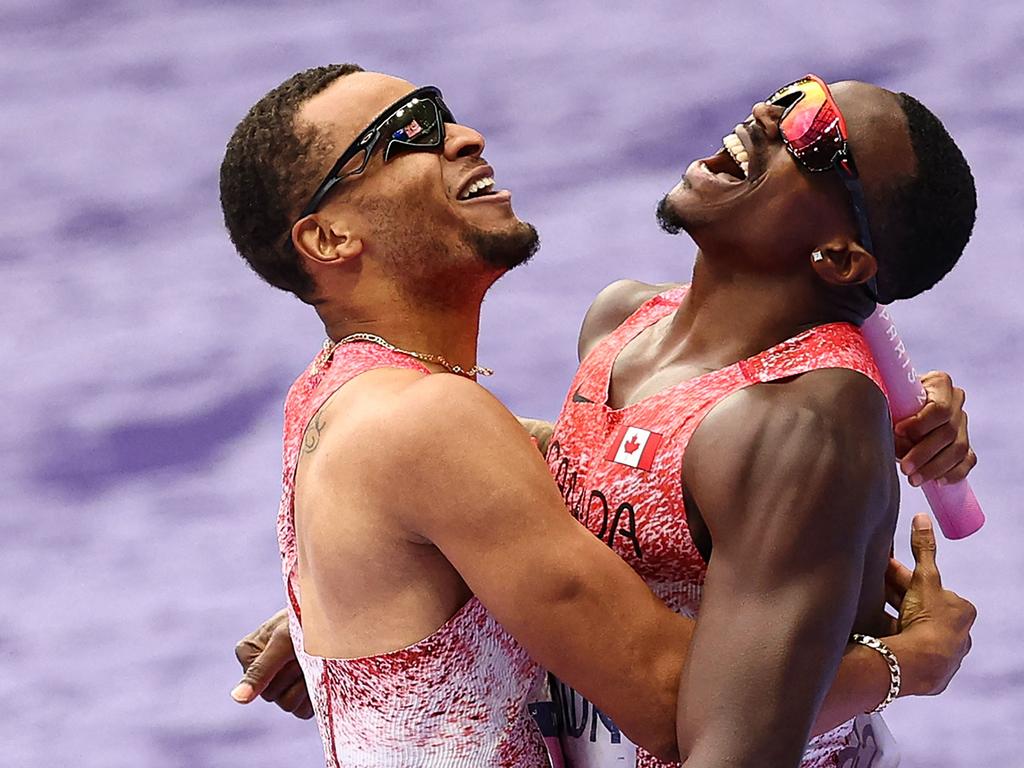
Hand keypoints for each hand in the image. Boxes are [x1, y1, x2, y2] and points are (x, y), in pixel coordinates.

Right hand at [231, 609, 312, 718]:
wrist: (336, 615)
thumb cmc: (307, 620)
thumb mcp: (283, 640)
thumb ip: (260, 670)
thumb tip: (237, 698)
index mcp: (248, 655)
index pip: (257, 683)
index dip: (280, 670)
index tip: (291, 647)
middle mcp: (261, 672)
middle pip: (272, 696)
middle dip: (294, 674)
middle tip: (306, 653)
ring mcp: (282, 684)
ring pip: (288, 705)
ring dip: (307, 683)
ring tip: (315, 661)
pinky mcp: (301, 694)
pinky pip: (303, 711)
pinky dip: (315, 695)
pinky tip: (321, 675)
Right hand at [884, 514, 976, 696]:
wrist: (921, 664)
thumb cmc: (928, 619)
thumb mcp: (924, 578)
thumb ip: (923, 549)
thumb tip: (921, 517)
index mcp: (960, 610)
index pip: (929, 588)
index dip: (903, 577)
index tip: (882, 570)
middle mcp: (957, 633)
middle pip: (920, 608)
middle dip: (897, 596)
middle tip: (871, 584)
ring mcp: (943, 654)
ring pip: (912, 628)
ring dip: (891, 617)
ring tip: (867, 607)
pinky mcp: (928, 672)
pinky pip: (906, 649)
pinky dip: (891, 639)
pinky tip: (874, 633)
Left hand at [894, 371, 975, 486]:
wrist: (894, 409)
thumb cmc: (889, 403)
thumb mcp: (888, 401)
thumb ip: (892, 412)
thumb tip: (894, 435)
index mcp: (939, 383)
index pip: (939, 408)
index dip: (919, 423)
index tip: (897, 431)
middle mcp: (955, 401)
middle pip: (948, 431)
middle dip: (924, 453)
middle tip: (905, 468)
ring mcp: (962, 423)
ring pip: (958, 449)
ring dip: (935, 467)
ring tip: (913, 479)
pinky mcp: (965, 444)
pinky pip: (967, 460)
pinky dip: (954, 473)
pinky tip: (938, 481)